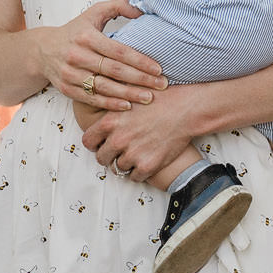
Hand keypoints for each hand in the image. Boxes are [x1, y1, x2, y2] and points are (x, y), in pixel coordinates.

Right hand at [37, 0, 165, 109]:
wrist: (43, 50)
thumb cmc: (75, 31)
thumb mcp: (93, 13)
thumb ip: (118, 6)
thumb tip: (141, 10)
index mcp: (86, 36)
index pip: (118, 51)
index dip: (140, 61)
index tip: (158, 68)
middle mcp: (77, 55)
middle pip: (114, 71)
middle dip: (140, 79)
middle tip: (161, 85)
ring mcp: (71, 74)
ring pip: (104, 87)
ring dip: (129, 94)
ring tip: (148, 98)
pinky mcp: (67, 89)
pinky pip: (92, 99)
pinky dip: (110, 104)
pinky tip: (127, 106)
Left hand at [83, 85, 207, 182]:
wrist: (185, 110)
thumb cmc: (159, 98)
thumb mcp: (129, 95)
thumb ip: (112, 105)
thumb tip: (100, 108)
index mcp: (109, 121)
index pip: (88, 141)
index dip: (95, 143)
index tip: (101, 143)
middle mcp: (118, 139)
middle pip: (101, 158)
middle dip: (109, 156)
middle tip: (119, 151)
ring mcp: (132, 154)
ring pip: (118, 168)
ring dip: (125, 163)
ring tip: (137, 153)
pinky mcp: (147, 166)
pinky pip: (134, 177)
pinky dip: (138, 172)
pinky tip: (146, 160)